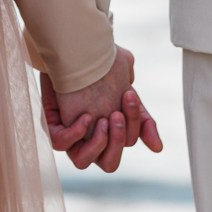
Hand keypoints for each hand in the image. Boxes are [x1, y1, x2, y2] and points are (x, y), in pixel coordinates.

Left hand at [42, 50, 163, 171]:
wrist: (75, 47)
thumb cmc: (101, 68)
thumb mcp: (125, 90)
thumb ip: (141, 118)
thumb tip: (157, 148)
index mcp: (111, 131)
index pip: (128, 143)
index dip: (133, 125)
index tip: (128, 95)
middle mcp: (91, 137)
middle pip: (109, 164)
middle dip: (117, 140)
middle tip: (115, 113)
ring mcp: (71, 135)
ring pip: (82, 162)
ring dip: (97, 143)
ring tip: (101, 119)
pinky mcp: (54, 126)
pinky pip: (61, 145)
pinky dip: (75, 134)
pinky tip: (85, 116)